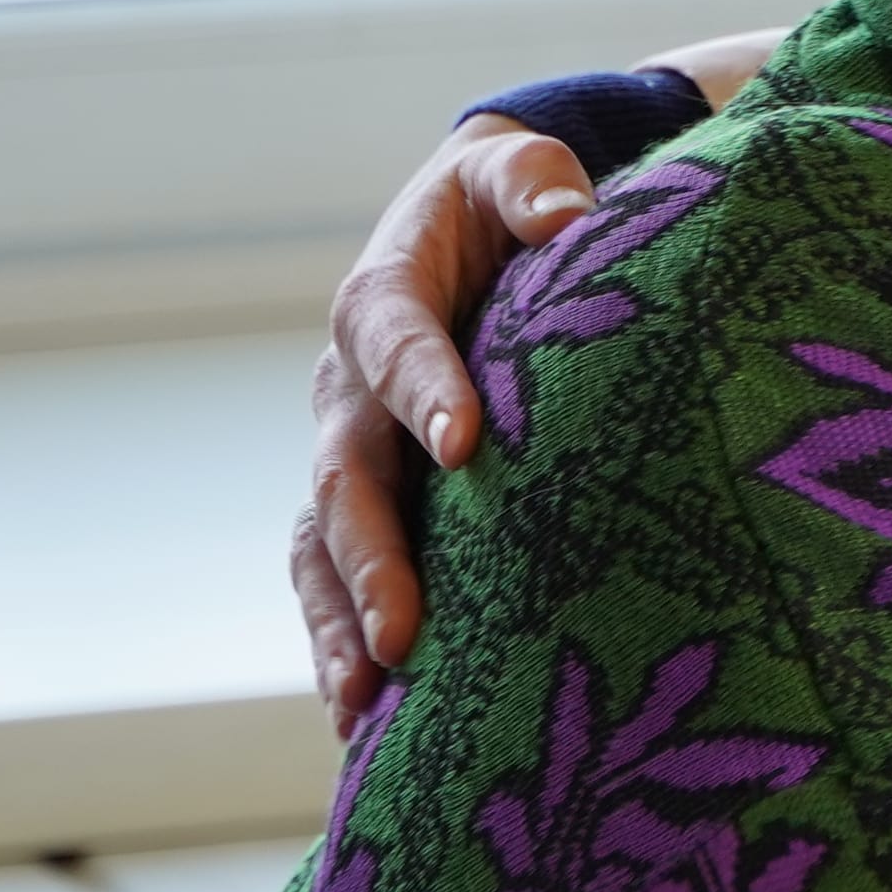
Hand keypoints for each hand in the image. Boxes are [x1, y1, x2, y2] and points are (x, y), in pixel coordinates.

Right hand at [292, 116, 601, 727]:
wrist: (471, 229)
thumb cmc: (505, 201)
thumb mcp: (518, 169)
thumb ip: (536, 182)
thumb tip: (569, 213)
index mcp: (383, 297)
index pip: (394, 341)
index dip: (423, 387)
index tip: (465, 443)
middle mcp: (348, 385)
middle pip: (345, 473)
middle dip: (372, 555)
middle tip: (404, 629)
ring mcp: (349, 451)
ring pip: (322, 545)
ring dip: (340, 623)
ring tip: (363, 700)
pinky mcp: (367, 503)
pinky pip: (336, 580)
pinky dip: (343, 646)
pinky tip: (363, 723)